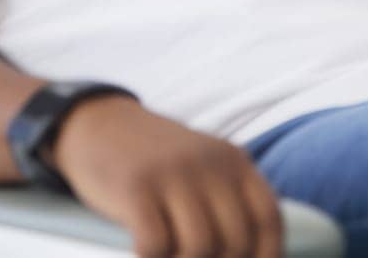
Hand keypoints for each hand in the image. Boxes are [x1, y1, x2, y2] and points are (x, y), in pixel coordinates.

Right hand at [47, 94, 282, 257]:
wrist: (99, 124)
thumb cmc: (156, 163)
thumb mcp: (203, 168)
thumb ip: (228, 202)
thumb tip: (244, 255)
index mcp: (233, 160)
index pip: (268, 218)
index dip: (267, 255)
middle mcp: (209, 163)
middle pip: (236, 241)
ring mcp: (172, 172)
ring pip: (200, 248)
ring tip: (168, 254)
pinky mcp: (136, 186)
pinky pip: (156, 244)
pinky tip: (142, 251)